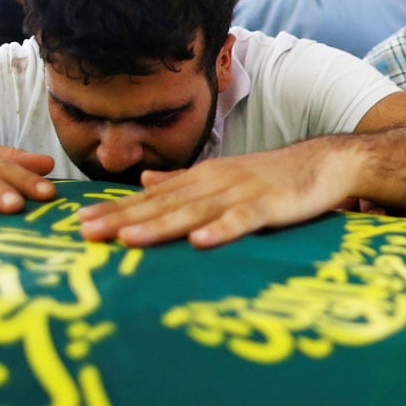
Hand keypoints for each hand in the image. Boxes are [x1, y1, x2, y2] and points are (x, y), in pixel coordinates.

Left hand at [78, 142, 353, 247]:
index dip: (115, 209)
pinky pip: (242, 220)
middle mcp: (215, 182)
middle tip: (85, 233)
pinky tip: (199, 242)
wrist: (326, 163)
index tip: (79, 223)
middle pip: (162, 204)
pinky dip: (221, 230)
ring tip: (127, 240)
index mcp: (201, 178)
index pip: (151, 196)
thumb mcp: (224, 176)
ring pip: (194, 211)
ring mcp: (242, 192)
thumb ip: (184, 180)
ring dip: (160, 225)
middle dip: (123, 218)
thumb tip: (145, 178)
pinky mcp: (270, 205)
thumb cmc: (273, 176)